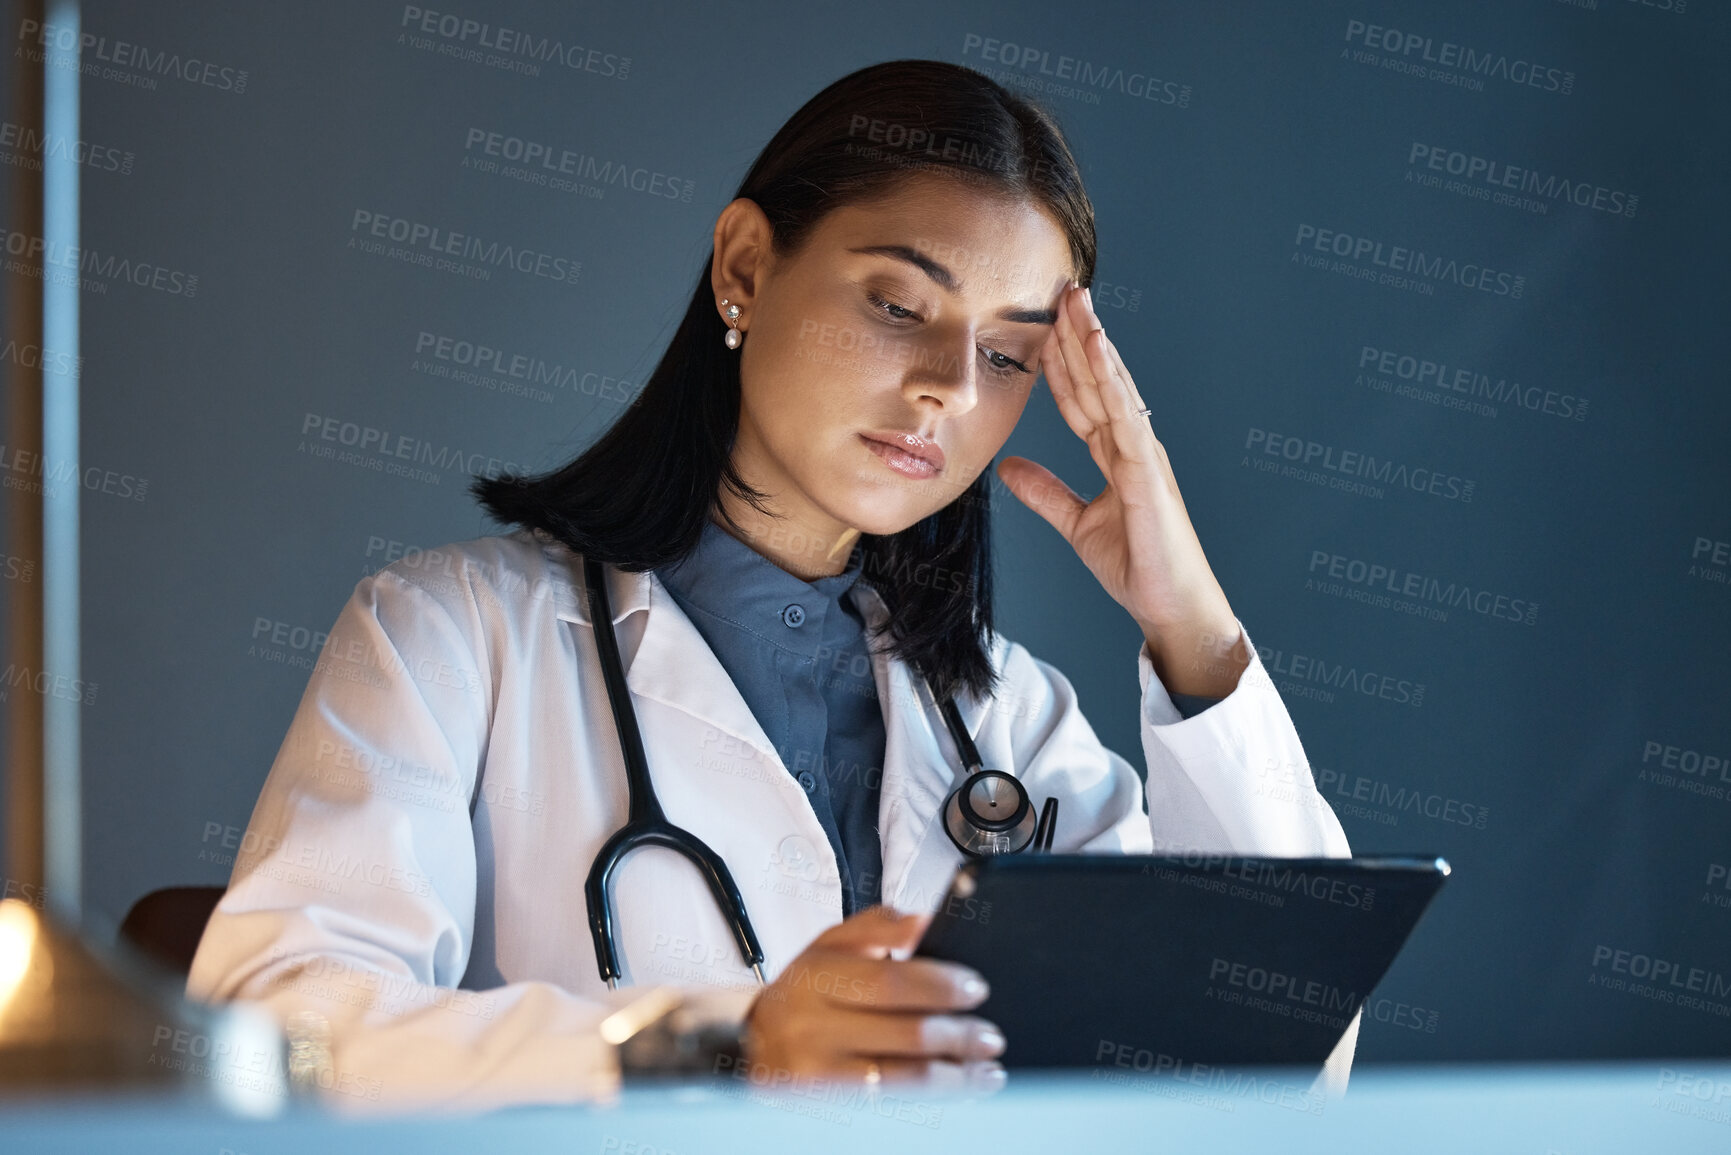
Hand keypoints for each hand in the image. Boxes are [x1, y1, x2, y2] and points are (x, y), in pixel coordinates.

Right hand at [741, 905, 1005, 1091]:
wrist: (752, 1044)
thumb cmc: (804, 991)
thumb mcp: (830, 944)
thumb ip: (878, 925)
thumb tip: (923, 922)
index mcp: (815, 977)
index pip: (890, 981)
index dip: (940, 986)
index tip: (976, 988)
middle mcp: (812, 1027)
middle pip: (904, 1034)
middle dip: (958, 1036)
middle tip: (990, 1035)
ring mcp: (818, 1074)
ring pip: (904, 1079)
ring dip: (956, 1076)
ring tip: (986, 1068)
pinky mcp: (826, 1107)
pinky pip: (892, 1105)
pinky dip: (932, 1098)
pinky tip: (957, 1089)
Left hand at [996, 283, 1247, 696]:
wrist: (1172, 607)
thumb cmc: (1138, 566)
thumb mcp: (1077, 524)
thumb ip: (1046, 493)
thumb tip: (1009, 468)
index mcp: (1117, 454)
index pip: (1082, 398)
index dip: (1060, 362)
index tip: (1041, 325)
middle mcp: (1133, 445)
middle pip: (1099, 380)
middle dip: (1077, 335)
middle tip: (1062, 288)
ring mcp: (1144, 455)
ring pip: (1114, 387)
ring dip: (1095, 343)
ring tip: (1078, 303)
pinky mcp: (1149, 473)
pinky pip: (1127, 417)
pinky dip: (1113, 381)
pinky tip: (1099, 350)